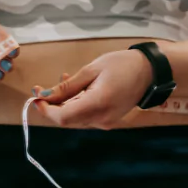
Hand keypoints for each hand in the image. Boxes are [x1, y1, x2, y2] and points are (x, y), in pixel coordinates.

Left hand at [31, 50, 153, 129]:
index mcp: (97, 104)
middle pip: (66, 120)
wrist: (151, 71)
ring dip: (62, 103)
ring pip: (74, 118)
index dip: (46, 110)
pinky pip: (85, 116)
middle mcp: (101, 119)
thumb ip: (66, 87)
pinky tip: (75, 88)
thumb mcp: (91, 70)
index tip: (36, 96)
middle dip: (51, 105)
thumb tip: (43, 95)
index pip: (62, 117)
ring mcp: (105, 122)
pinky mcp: (108, 120)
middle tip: (40, 88)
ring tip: (63, 80)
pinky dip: (74, 104)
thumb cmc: (122, 65)